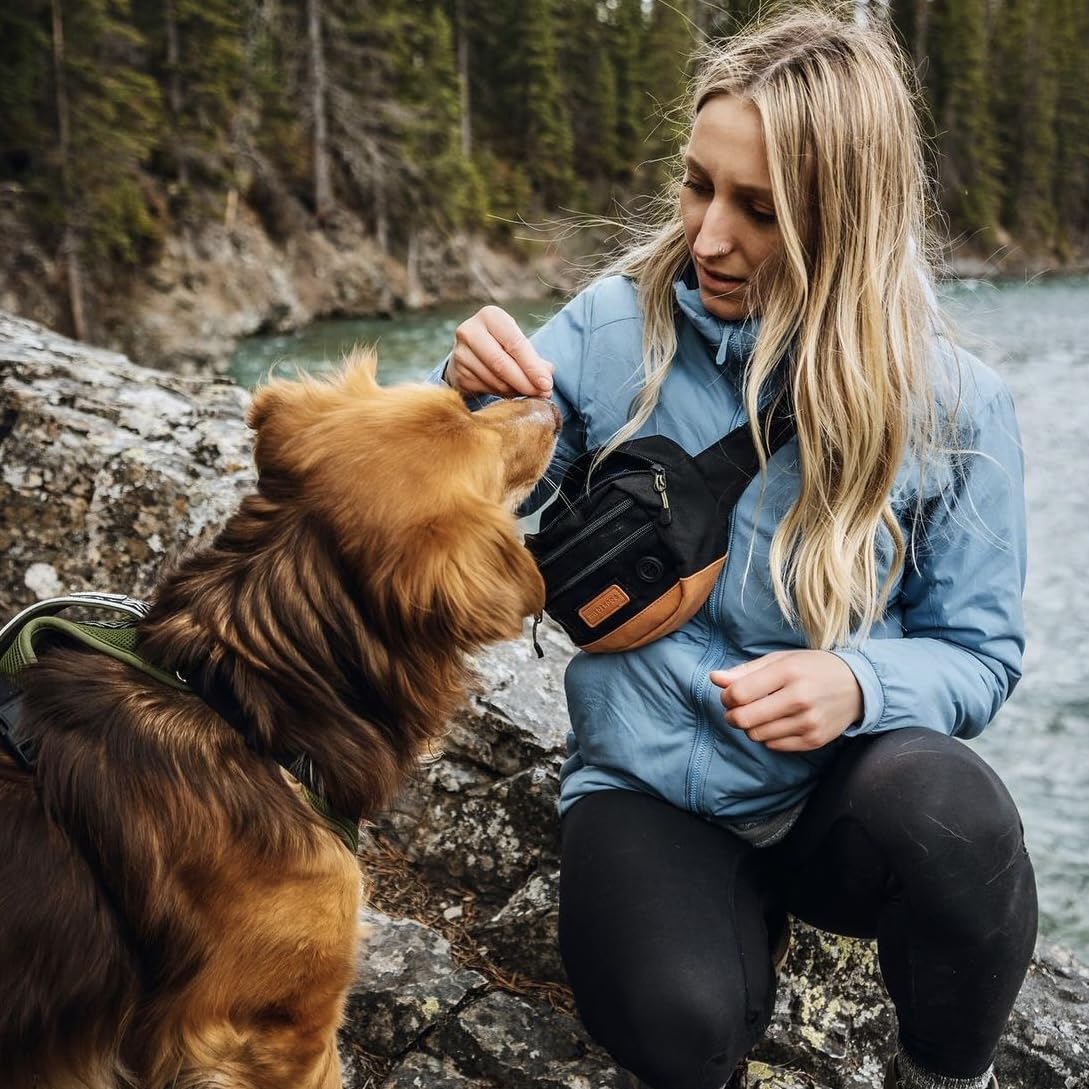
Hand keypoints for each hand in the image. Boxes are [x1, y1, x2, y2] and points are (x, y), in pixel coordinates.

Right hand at [446, 305, 553, 397]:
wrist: (469, 353)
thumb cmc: (501, 344)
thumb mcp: (517, 342)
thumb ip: (534, 358)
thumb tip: (548, 374)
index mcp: (490, 316)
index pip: (515, 343)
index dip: (532, 366)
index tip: (547, 384)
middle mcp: (470, 331)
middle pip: (501, 363)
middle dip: (525, 382)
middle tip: (542, 394)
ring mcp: (460, 353)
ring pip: (494, 380)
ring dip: (516, 390)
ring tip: (530, 393)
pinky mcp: (458, 374)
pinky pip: (486, 389)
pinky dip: (503, 394)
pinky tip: (512, 392)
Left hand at [709, 650, 862, 751]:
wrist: (856, 686)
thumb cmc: (812, 668)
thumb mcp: (780, 660)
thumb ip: (745, 671)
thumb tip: (714, 678)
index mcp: (788, 672)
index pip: (739, 694)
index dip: (726, 697)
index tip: (729, 695)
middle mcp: (799, 698)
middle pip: (744, 719)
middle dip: (732, 716)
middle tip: (736, 709)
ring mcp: (808, 722)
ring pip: (756, 735)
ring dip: (751, 726)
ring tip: (761, 713)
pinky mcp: (814, 740)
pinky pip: (774, 746)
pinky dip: (768, 736)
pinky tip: (778, 722)